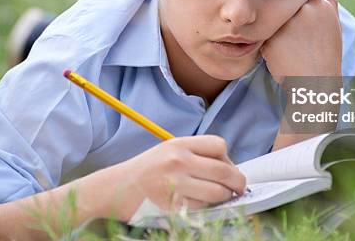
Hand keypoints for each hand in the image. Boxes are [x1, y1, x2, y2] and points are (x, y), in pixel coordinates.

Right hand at [91, 135, 245, 221]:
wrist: (115, 188)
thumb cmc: (145, 171)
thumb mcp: (168, 151)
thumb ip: (194, 154)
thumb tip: (228, 168)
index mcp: (178, 145)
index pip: (219, 145)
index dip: (229, 158)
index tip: (228, 168)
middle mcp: (178, 162)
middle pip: (224, 171)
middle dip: (238, 182)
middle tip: (239, 188)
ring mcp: (176, 184)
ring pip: (217, 193)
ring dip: (225, 197)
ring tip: (221, 198)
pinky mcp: (172, 206)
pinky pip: (202, 209)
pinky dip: (207, 209)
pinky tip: (202, 205)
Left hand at [260, 0, 341, 82]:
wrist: (316, 85)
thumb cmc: (327, 57)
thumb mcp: (334, 28)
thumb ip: (330, 3)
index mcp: (320, 5)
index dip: (299, 11)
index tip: (301, 25)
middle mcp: (303, 10)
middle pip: (285, 6)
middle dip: (287, 20)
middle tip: (296, 40)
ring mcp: (286, 23)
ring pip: (273, 20)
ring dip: (277, 32)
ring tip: (290, 49)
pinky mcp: (271, 38)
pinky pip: (264, 36)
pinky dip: (270, 45)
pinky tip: (282, 56)